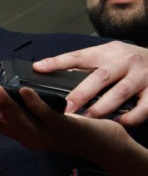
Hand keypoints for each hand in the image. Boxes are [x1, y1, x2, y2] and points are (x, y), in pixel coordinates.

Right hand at [0, 85, 123, 156]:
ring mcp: (47, 135)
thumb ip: (26, 115)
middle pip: (3, 123)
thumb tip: (6, 97)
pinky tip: (24, 90)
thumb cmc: (72, 130)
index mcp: (24, 136)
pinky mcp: (65, 128)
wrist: (104, 145)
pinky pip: (46, 114)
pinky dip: (33, 102)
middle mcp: (31, 138)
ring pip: (21, 119)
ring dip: (5, 104)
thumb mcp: (44, 123)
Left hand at [32, 42, 147, 124]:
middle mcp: (125, 61)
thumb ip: (84, 66)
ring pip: (120, 92)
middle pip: (100, 76)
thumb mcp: (107, 56)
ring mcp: (142, 76)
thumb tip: (49, 73)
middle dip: (81, 94)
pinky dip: (131, 117)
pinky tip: (119, 123)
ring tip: (87, 119)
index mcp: (108, 52)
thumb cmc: (128, 62)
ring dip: (102, 108)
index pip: (79, 56)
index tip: (38, 68)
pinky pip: (144, 107)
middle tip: (65, 109)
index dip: (58, 62)